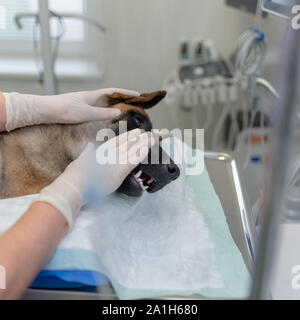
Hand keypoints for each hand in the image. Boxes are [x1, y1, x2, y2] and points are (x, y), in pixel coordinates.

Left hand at [3, 88, 138, 130]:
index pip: (114, 91)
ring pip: (104, 103)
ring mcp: (85, 103)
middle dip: (123, 99)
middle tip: (134, 104)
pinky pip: (97, 109)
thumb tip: (119, 111)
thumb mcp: (86, 113)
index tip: (138, 94)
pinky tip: (106, 118)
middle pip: (110, 96)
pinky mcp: (80, 110)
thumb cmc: (64, 110)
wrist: (45, 110)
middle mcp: (90, 97)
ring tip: (124, 111)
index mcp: (93, 95)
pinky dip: (105, 112)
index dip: (127, 93)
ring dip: (114, 105)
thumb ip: (102, 113)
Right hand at [32, 129, 154, 229]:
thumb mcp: (81, 160)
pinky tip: (149, 148)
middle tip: (147, 133)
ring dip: (143, 144)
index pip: (116, 142)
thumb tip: (90, 146)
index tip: (135, 133)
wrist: (75, 184)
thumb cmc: (75, 176)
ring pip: (132, 150)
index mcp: (100, 151)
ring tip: (152, 138)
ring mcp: (115, 161)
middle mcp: (109, 153)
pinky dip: (142, 153)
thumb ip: (87, 152)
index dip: (127, 137)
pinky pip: (134, 159)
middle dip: (137, 139)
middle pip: (126, 144)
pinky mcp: (120, 170)